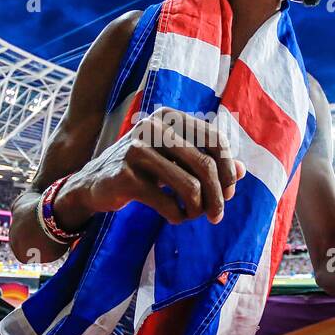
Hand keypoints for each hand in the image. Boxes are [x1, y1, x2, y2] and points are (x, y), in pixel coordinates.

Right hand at [55, 107, 247, 228]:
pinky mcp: (126, 176)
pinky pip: (167, 203)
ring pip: (190, 187)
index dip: (227, 169)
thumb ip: (207, 161)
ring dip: (198, 209)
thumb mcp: (175, 160)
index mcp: (169, 117)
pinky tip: (173, 216)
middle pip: (205, 165)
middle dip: (218, 196)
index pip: (215, 139)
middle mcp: (154, 126)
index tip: (228, 192)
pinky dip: (177, 216)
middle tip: (217, 215)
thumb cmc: (142, 170)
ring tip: (193, 216)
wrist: (93, 183)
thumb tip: (242, 172)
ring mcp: (137, 150)